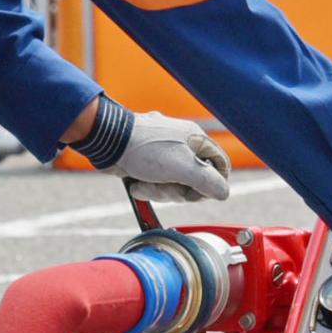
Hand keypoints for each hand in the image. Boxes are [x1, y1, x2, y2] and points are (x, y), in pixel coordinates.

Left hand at [70, 97, 230, 202]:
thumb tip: (224, 193)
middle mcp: (182, 144)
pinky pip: (157, 182)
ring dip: (160, 191)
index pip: (220, 164)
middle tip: (166, 189)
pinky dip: (148, 187)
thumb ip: (209, 182)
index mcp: (195, 139)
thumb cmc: (145, 150)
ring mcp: (164, 153)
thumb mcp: (184, 168)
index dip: (214, 183)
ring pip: (175, 184)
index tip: (200, 193)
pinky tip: (137, 185)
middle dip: (178, 191)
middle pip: (195, 179)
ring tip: (144, 185)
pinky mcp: (148, 162)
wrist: (107, 143)